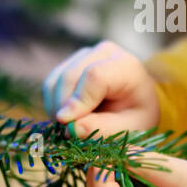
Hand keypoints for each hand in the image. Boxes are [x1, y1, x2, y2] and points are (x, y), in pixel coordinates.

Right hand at [42, 39, 160, 138]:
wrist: (136, 103)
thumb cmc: (136, 117)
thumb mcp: (128, 128)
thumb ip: (102, 129)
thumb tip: (70, 129)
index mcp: (126, 66)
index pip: (95, 76)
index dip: (78, 101)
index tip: (68, 126)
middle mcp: (103, 53)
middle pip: (69, 77)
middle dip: (64, 108)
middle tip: (69, 133)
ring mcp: (84, 55)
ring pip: (55, 81)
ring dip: (56, 109)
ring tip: (72, 127)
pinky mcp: (69, 63)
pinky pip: (50, 85)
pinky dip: (53, 105)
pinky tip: (69, 117)